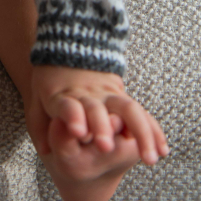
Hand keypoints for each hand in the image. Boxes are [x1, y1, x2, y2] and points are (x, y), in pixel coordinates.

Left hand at [25, 65, 169, 200]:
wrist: (71, 42)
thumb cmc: (52, 80)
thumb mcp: (37, 99)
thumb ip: (40, 125)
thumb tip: (46, 150)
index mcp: (63, 96)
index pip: (67, 106)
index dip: (71, 116)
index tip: (77, 131)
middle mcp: (88, 95)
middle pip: (97, 110)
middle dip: (103, 127)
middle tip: (107, 148)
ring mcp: (107, 93)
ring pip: (127, 108)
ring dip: (140, 133)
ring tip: (150, 158)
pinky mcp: (122, 94)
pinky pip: (141, 112)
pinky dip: (153, 131)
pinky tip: (163, 150)